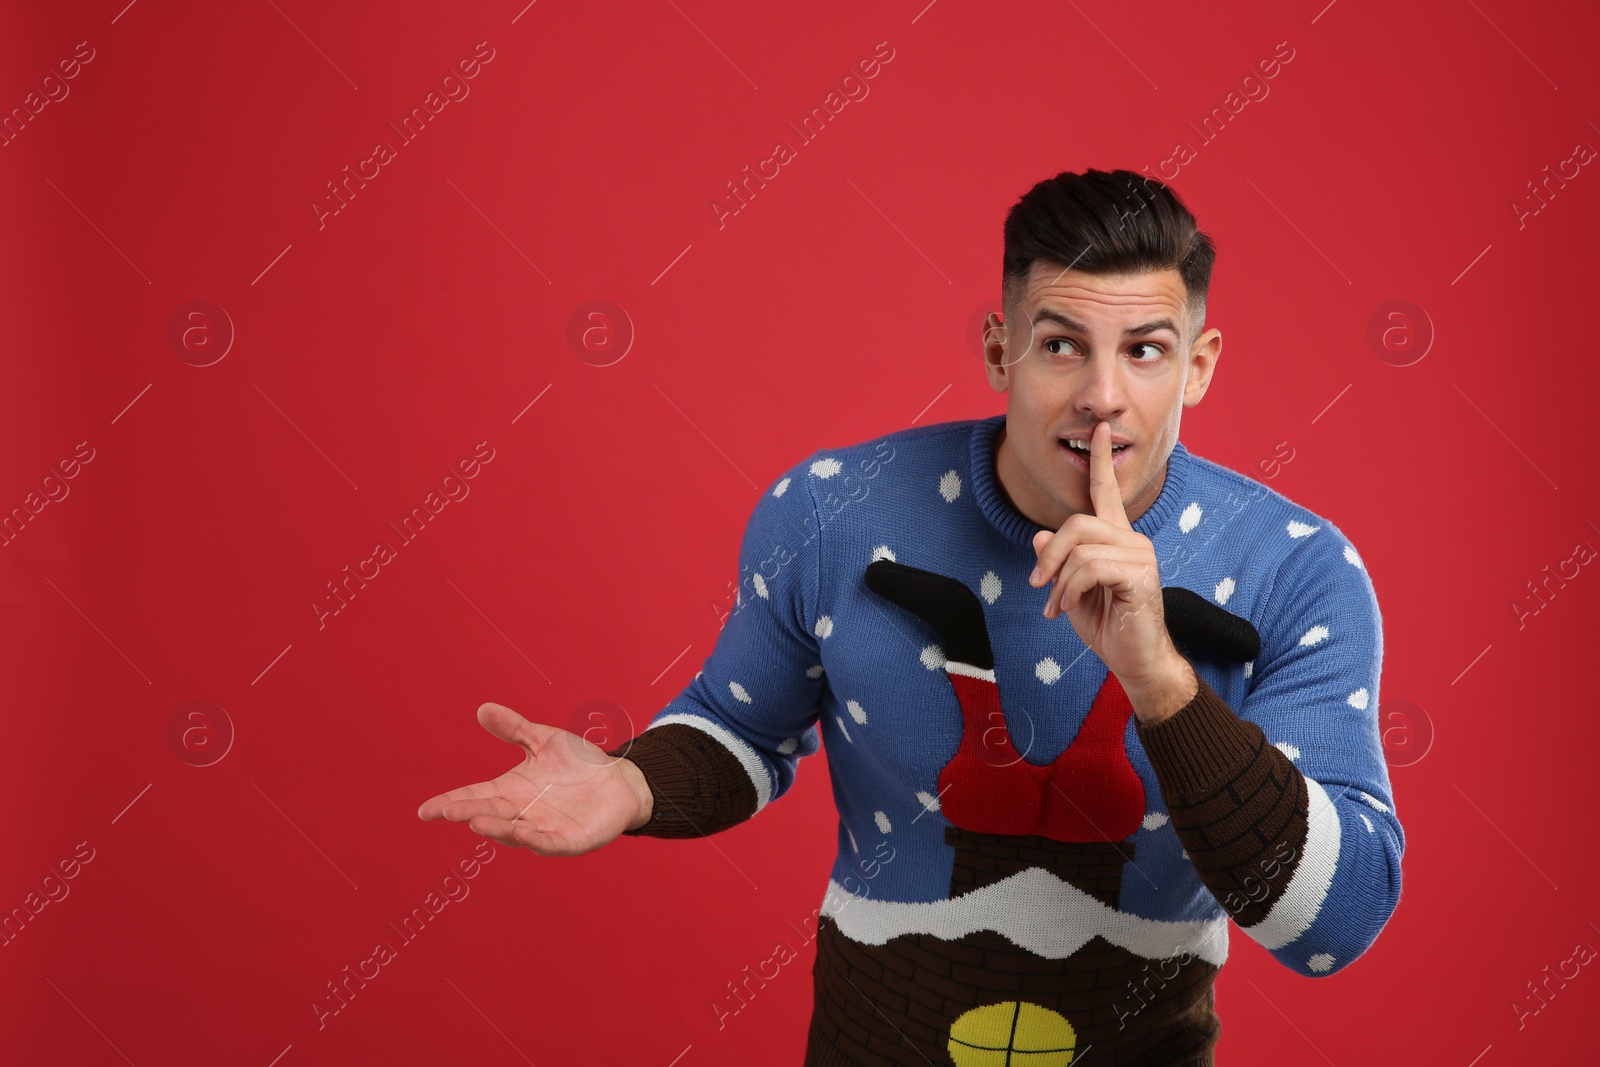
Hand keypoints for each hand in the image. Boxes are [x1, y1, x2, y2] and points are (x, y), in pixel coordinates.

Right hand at [416, 702, 651, 855]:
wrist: (619, 781)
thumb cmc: (578, 764)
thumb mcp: (544, 740)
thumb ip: (514, 728)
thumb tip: (482, 709)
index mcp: (511, 791)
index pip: (475, 797)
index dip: (449, 803)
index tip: (424, 810)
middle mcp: (522, 814)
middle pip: (489, 815)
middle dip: (469, 813)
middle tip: (447, 811)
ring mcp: (544, 830)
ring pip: (515, 833)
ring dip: (496, 829)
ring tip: (475, 821)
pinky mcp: (570, 842)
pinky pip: (549, 843)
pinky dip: (534, 840)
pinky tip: (522, 833)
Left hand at [1028, 420, 1176, 692]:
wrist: (1135, 661)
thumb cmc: (1108, 626)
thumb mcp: (1070, 591)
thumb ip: (1057, 561)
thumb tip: (1040, 535)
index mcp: (1116, 538)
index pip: (1107, 491)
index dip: (1101, 460)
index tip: (1099, 429)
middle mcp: (1131, 540)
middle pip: (1077, 522)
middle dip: (1049, 555)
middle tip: (1039, 586)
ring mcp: (1140, 556)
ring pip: (1080, 547)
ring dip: (1059, 581)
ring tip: (1058, 605)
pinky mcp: (1141, 576)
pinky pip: (1091, 568)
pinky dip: (1070, 589)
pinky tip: (1069, 609)